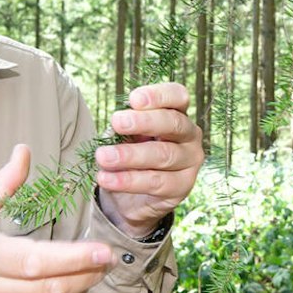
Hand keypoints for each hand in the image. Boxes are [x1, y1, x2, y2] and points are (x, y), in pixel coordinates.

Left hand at [94, 82, 203, 237]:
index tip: (134, 99)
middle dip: (143, 122)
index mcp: (176, 112)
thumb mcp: (126, 136)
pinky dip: (128, 180)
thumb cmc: (131, 155)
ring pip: (163, 154)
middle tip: (117, 122)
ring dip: (130, 155)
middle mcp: (189, 134)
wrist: (132, 197)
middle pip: (173, 123)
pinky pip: (156, 182)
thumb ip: (126, 128)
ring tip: (102, 156)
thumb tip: (116, 125)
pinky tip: (106, 178)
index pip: (177, 96)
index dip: (158, 95)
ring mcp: (190, 161)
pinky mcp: (183, 186)